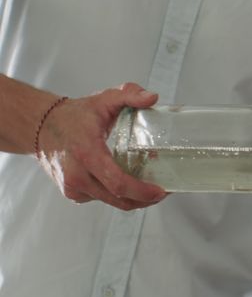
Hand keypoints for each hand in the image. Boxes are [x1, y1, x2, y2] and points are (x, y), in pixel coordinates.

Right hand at [35, 82, 166, 209]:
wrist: (42, 126)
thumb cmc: (75, 115)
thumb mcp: (105, 99)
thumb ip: (130, 94)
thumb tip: (152, 98)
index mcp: (87, 153)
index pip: (117, 182)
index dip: (142, 191)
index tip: (161, 191)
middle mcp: (77, 175)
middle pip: (118, 198)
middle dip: (144, 199)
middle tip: (164, 192)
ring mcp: (73, 187)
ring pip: (111, 202)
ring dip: (134, 198)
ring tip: (151, 186)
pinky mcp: (73, 193)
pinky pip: (102, 198)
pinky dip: (118, 195)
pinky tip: (130, 184)